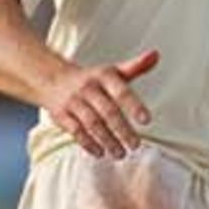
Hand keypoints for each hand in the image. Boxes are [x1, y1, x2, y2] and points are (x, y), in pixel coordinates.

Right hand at [44, 48, 158, 158]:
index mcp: (104, 76)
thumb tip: (156, 55)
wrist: (53, 79)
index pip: (121, 91)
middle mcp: (88, 88)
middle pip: (108, 112)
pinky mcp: (62, 115)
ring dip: (108, 141)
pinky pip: (76, 131)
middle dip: (123, 130)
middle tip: (136, 145)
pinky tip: (100, 153)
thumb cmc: (92, 79)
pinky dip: (89, 143)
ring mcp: (73, 102)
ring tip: (121, 153)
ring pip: (93, 124)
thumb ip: (136, 67)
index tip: (146, 120)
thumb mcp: (113, 71)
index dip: (134, 105)